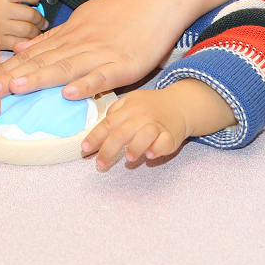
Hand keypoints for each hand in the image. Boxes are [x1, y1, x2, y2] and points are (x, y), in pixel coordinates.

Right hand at [0, 0, 44, 51]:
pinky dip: (28, 41)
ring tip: (37, 28)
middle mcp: (1, 11)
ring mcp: (0, 27)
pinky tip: (28, 37)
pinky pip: (20, 42)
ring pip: (28, 30)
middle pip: (30, 14)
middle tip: (41, 19)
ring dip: (36, 30)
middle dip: (39, 17)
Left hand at [0, 0, 190, 100]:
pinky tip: (69, 94)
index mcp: (70, 33)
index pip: (33, 52)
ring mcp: (102, 52)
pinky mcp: (125, 64)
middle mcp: (81, 43)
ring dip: (40, 77)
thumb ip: (56, 37)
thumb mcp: (84, 19)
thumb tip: (27, 47)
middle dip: (14, 75)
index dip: (8, 65)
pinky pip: (103, 75)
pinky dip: (86, 84)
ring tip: (16, 88)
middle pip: (42, 60)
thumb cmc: (124, 10)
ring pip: (66, 66)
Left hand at [82, 80, 233, 170]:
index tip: (85, 149)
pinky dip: (158, 148)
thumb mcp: (130, 101)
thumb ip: (114, 113)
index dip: (95, 137)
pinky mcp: (171, 135)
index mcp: (128, 109)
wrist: (180, 103)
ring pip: (145, 134)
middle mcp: (140, 116)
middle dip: (109, 149)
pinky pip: (164, 141)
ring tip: (127, 159)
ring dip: (135, 147)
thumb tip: (98, 130)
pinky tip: (151, 155)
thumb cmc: (150, 106)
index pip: (108, 123)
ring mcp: (156, 125)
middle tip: (100, 164)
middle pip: (122, 132)